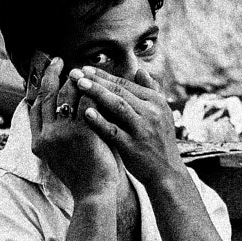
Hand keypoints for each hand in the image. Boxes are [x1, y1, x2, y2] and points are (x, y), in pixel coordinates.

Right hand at [26, 53, 122, 201]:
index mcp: (38, 142)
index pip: (35, 107)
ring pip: (65, 96)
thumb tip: (62, 112)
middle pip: (46, 96)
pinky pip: (85, 103)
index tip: (46, 74)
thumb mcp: (60, 156)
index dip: (39, 87)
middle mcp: (46, 136)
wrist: (93, 194)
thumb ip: (58, 134)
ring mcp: (62, 134)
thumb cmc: (83, 175)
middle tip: (59, 60)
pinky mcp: (81, 133)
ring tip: (81, 67)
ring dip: (73, 79)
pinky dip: (91, 89)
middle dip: (51, 74)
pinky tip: (97, 80)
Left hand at [70, 65, 188, 189]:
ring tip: (78, 85)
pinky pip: (114, 131)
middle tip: (74, 72)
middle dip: (95, 80)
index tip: (84, 69)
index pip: (125, 83)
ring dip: (97, 93)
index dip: (104, 75)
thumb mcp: (161, 113)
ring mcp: (143, 129)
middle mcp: (151, 111)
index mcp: (156, 101)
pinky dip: (100, 121)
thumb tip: (140, 70)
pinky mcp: (134, 146)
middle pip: (119, 91)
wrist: (167, 171)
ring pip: (118, 106)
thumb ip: (151, 91)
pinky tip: (86, 113)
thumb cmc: (160, 141)